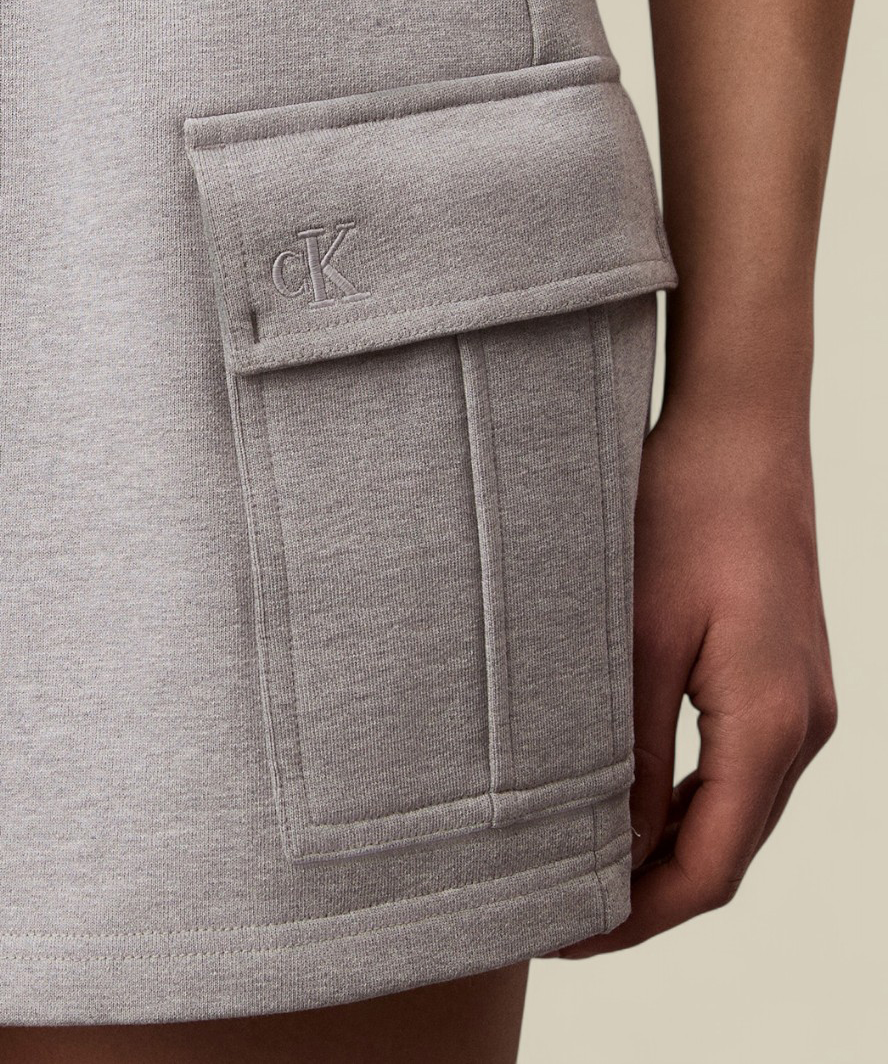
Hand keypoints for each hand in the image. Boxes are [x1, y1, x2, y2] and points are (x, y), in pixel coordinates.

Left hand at [547, 394, 837, 957]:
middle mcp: (803, 725)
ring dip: (668, 852)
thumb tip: (618, 846)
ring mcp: (803, 702)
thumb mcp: (638, 636)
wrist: (740, 430)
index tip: (564, 934)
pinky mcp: (787, 676)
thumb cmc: (684, 511)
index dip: (636, 917)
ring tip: (583, 864)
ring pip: (736, 816)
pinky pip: (741, 769)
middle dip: (648, 896)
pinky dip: (689, 804)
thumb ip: (633, 750)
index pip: (708, 869)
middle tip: (560, 912)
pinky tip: (632, 800)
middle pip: (728, 854)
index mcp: (771, 722)